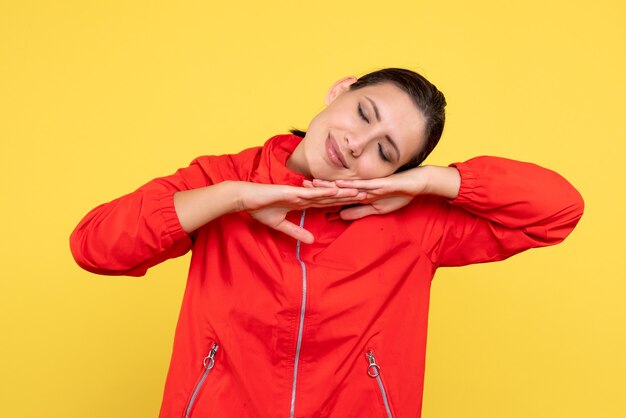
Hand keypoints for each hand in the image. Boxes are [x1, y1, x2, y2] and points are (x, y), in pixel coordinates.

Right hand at [238, 182, 364, 242]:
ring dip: (341, 192)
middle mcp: (304, 195)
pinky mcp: (291, 192)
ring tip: (358, 191)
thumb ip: (296, 231)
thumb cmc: (260, 209)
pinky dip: (323, 192)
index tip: (357, 202)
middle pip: (331, 196)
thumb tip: (311, 241)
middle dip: (348, 196)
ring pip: (325, 193)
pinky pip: (310, 193)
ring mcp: (299, 192)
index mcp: (303, 202)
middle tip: (368, 194)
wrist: (245, 199)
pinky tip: (335, 191)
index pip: (327, 203)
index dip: (342, 202)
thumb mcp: (281, 225)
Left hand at [304, 167, 429, 219]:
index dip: (322, 195)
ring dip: (329, 184)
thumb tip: (340, 215)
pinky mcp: (378, 183)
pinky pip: (362, 184)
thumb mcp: (376, 208)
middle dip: (319, 187)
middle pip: (336, 188)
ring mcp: (369, 184)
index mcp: (359, 193)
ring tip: (313, 183)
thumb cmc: (399, 195)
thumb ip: (359, 212)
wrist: (417, 184)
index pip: (337, 195)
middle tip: (301, 184)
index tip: (306, 194)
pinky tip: (338, 183)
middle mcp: (361, 187)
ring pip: (345, 185)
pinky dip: (349, 185)